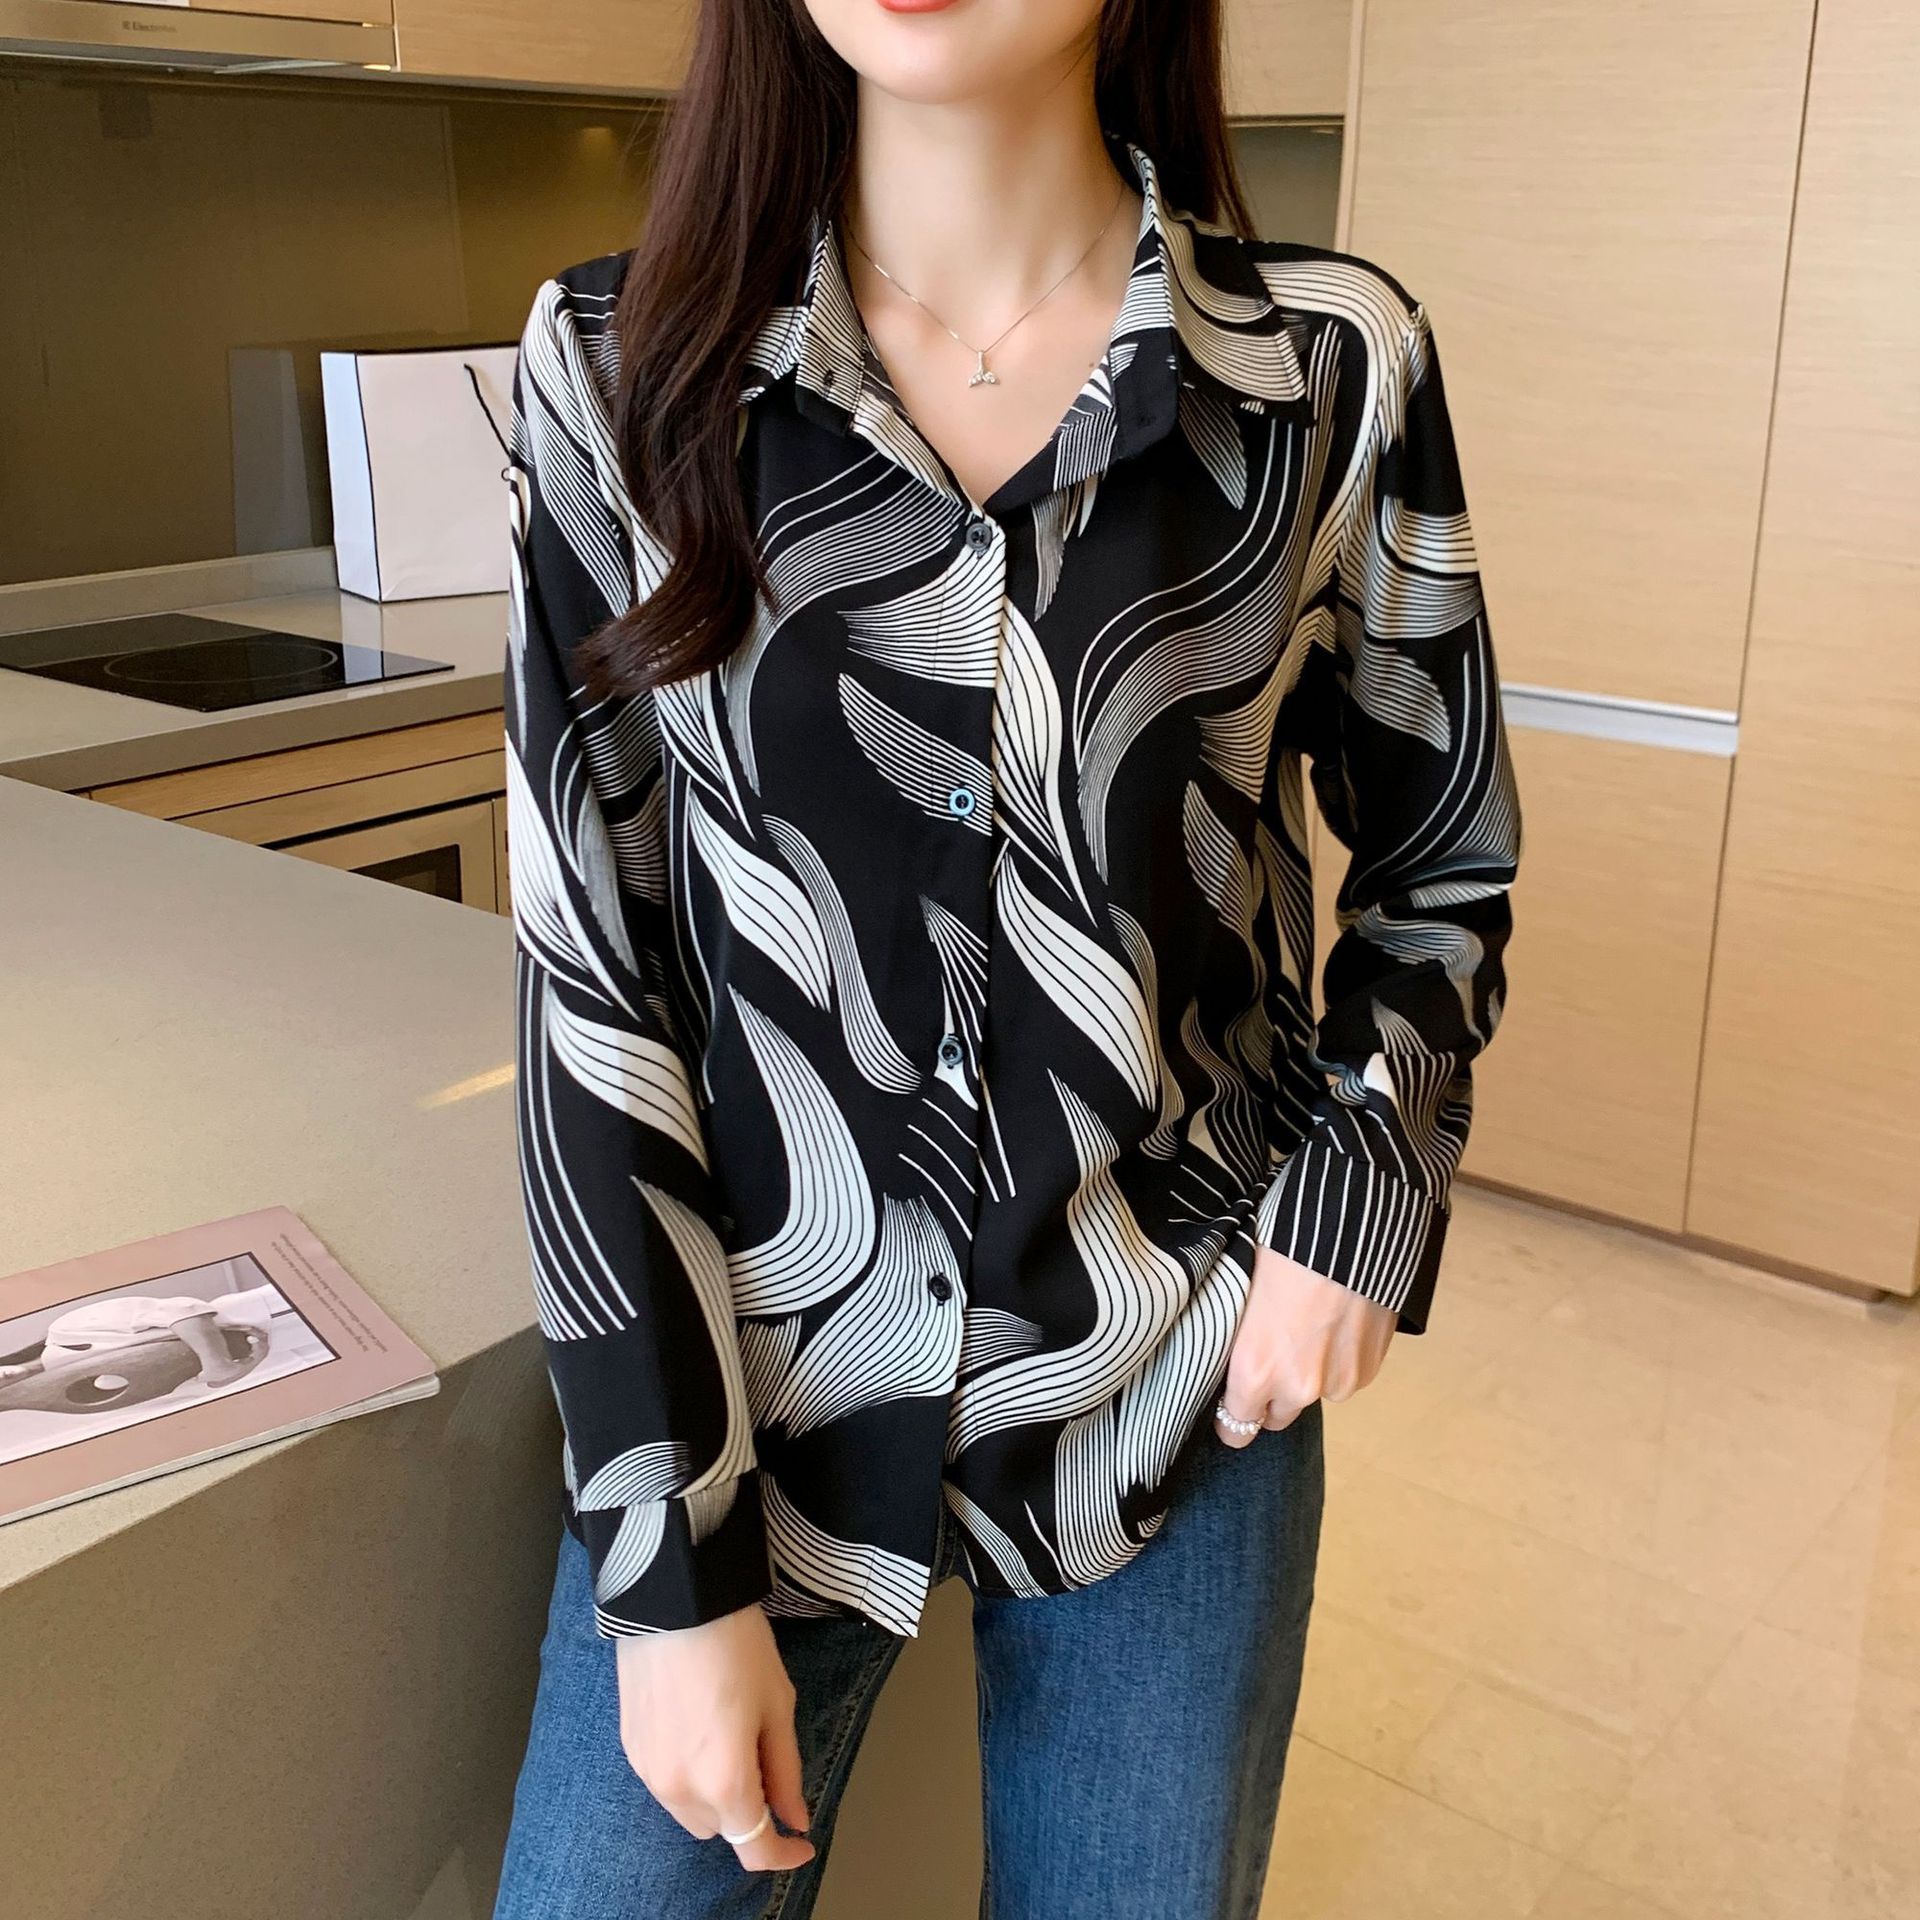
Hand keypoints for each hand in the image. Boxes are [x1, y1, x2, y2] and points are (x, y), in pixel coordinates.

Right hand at [615, 1602, 813, 1873]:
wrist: (673, 1597)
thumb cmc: (733, 1642)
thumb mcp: (777, 1704)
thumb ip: (786, 1770)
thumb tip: (795, 1815)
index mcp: (724, 1781)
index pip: (754, 1847)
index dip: (783, 1853)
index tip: (802, 1841)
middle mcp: (679, 1788)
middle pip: (721, 1828)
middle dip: (747, 1808)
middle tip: (762, 1754)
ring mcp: (647, 1771)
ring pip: (690, 1811)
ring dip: (714, 1794)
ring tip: (729, 1732)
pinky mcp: (628, 1748)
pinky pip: (665, 1783)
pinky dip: (687, 1773)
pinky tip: (700, 1725)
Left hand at [1215, 1246, 1395, 1444]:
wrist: (1352, 1228)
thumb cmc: (1285, 1247)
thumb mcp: (1241, 1290)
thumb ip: (1237, 1338)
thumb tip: (1227, 1352)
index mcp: (1254, 1369)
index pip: (1235, 1429)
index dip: (1231, 1414)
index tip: (1233, 1397)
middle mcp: (1297, 1388)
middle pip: (1276, 1418)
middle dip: (1272, 1395)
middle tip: (1272, 1351)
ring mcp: (1338, 1382)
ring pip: (1315, 1394)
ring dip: (1310, 1375)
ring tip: (1310, 1324)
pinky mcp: (1369, 1369)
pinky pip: (1345, 1377)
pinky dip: (1340, 1359)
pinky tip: (1338, 1320)